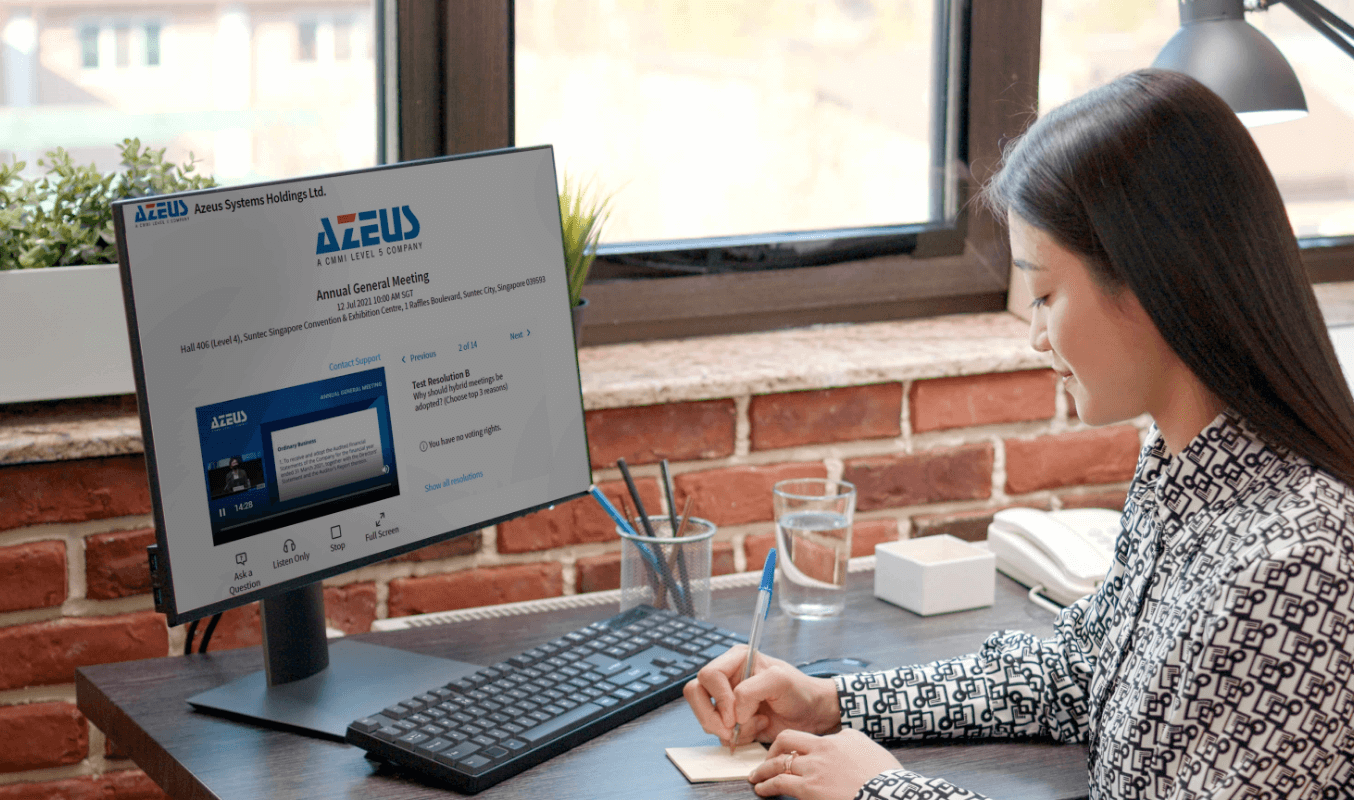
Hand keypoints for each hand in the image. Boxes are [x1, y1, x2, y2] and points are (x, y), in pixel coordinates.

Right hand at [682, 645, 840, 747]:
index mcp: (735, 659)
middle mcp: (726, 677)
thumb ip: (751, 690)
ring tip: (756, 724)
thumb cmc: (800, 691)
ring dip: (728, 728)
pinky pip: (717, 732)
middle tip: (732, 728)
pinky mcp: (730, 720)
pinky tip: (757, 728)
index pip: (709, 675)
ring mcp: (726, 700)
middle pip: (695, 693)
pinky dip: (736, 737)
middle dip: (712, 716)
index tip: (736, 714)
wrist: (811, 714)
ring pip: (703, 715)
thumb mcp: (780, 680)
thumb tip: (734, 712)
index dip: (720, 697)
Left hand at [748, 728, 902, 799]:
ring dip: (764, 769)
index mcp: (842, 737)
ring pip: (779, 762)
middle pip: (788, 739)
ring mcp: (815, 766)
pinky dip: (767, 785)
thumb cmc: (886, 779)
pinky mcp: (809, 787)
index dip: (802, 747)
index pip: (814, 737)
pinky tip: (762, 789)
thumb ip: (854, 745)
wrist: (890, 794)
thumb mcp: (872, 752)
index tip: (796, 755)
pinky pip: (780, 783)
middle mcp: (825, 747)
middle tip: (767, 759)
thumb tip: (846, 747)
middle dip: (774, 749)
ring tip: (756, 777)